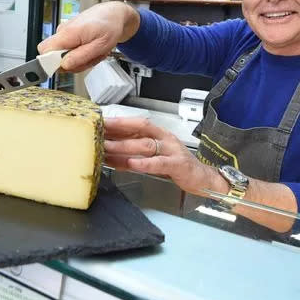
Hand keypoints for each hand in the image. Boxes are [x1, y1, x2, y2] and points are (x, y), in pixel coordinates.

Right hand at [37, 2, 139, 71]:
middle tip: (88, 59)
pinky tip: (90, 48)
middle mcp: (63, 31)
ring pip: (63, 56)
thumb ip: (80, 57)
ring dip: (79, 59)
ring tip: (93, 52)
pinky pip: (68, 51)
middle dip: (71, 64)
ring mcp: (64, 32)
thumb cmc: (109, 26)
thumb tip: (64, 65)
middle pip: (53, 57)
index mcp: (68, 33)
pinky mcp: (68, 34)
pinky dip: (80, 54)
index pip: (44, 51)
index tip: (66, 67)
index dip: (51, 63)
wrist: (113, 13)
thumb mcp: (100, 46)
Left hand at [104, 118, 226, 196]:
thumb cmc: (174, 166)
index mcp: (158, 133)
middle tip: (97, 133)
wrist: (202, 178)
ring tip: (106, 148)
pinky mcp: (178, 164)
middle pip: (138, 130)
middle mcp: (164, 138)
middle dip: (116, 131)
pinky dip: (145, 163)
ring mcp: (172, 150)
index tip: (98, 122)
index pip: (135, 123)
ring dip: (124, 146)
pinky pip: (160, 162)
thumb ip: (130, 155)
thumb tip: (105, 154)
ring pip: (145, 145)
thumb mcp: (150, 157)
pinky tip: (132, 164)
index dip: (116, 121)